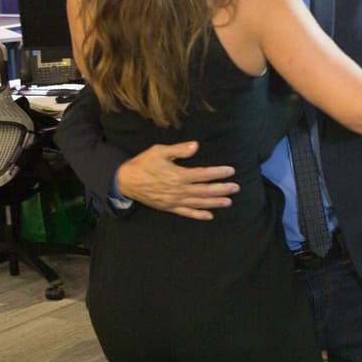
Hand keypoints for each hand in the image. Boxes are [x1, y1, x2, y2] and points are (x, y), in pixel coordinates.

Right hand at [115, 141, 238, 220]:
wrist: (125, 181)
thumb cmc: (143, 163)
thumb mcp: (159, 151)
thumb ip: (179, 150)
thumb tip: (196, 146)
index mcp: (178, 175)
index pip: (203, 174)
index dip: (218, 173)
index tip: (231, 171)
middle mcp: (178, 190)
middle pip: (205, 190)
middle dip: (222, 189)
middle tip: (236, 188)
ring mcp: (174, 201)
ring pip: (199, 203)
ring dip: (215, 202)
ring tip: (229, 201)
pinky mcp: (168, 207)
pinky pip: (186, 213)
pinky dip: (198, 215)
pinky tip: (209, 216)